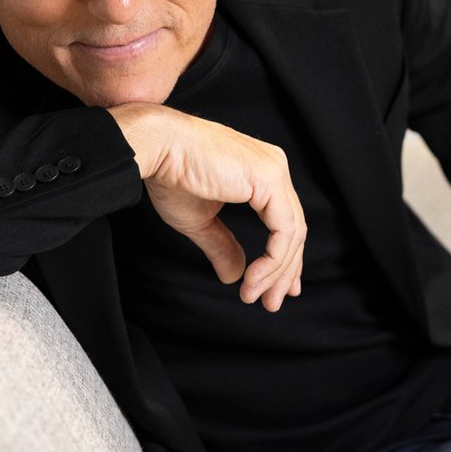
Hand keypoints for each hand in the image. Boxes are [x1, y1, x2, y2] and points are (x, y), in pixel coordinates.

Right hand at [109, 103, 305, 312]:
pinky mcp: (269, 178)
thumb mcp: (200, 221)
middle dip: (285, 272)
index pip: (285, 221)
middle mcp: (274, 168)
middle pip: (294, 229)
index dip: (283, 259)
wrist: (156, 148)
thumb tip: (235, 275)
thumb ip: (222, 245)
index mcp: (262, 173)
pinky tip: (254, 279)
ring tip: (255, 296)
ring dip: (276, 272)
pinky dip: (273, 260)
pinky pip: (284, 230)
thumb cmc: (170, 174)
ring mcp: (275, 171)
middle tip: (271, 303)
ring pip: (292, 233)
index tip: (274, 289)